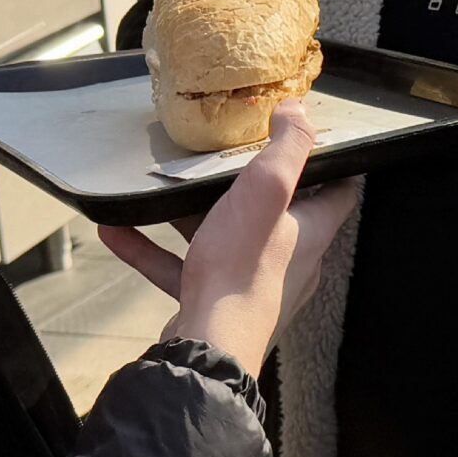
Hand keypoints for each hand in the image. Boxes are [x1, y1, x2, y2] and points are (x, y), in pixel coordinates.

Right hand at [99, 102, 356, 375]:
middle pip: (278, 213)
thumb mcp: (267, 193)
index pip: (341, 192)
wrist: (205, 345)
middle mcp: (289, 261)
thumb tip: (300, 111)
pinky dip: (153, 250)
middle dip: (249, 184)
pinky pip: (182, 269)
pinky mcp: (213, 302)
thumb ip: (286, 150)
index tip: (313, 138)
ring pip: (222, 239)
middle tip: (222, 155)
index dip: (334, 164)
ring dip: (189, 215)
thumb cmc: (242, 270)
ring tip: (162, 188)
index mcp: (311, 233)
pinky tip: (117, 230)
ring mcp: (250, 285)